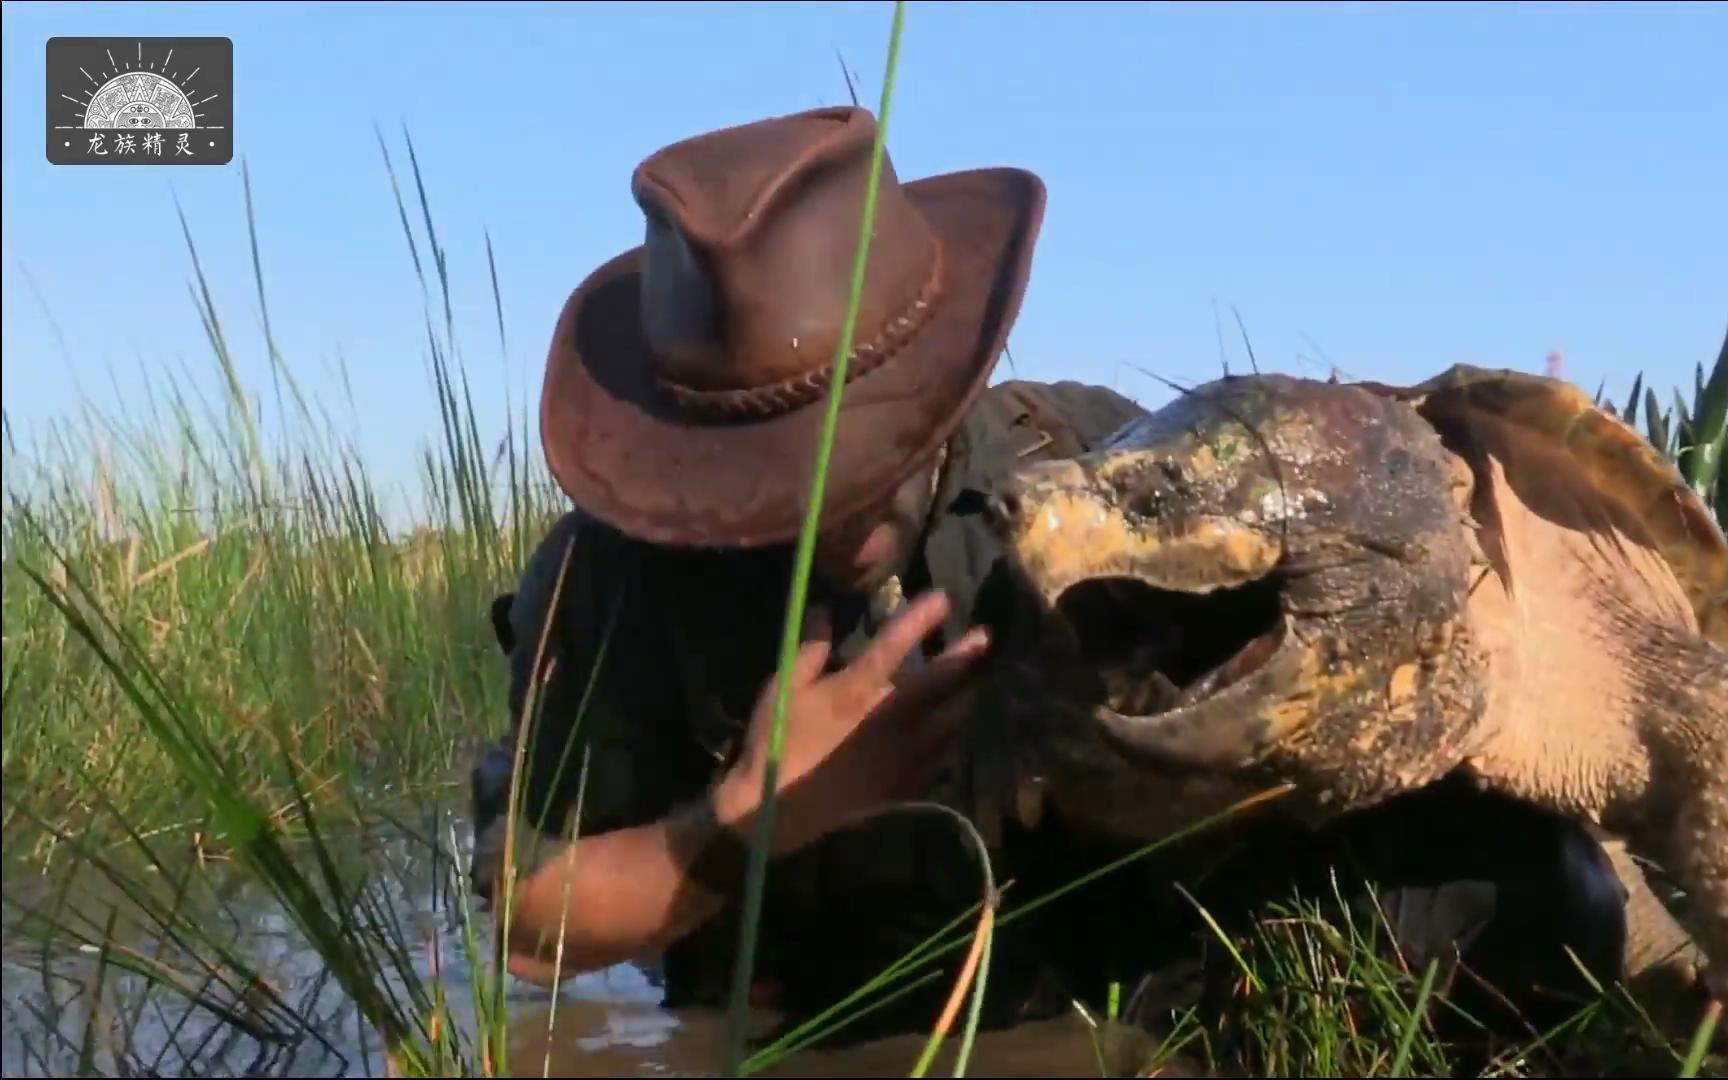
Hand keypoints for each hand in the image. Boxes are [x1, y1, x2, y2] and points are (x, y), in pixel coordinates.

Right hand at [714, 589, 989, 855]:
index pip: (896, 643)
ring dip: (965, 697)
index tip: (943, 598)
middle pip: (940, 682)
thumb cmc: (777, 743)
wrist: (777, 809)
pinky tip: (954, 730)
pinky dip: (951, 737)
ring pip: (951, 721)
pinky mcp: (907, 783)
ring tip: (975, 684)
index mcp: (857, 689)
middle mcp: (890, 718)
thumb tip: (827, 611)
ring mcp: (904, 754)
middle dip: (966, 656)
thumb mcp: (784, 688)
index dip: (922, 617)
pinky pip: (942, 756)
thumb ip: (810, 649)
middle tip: (985, 637)